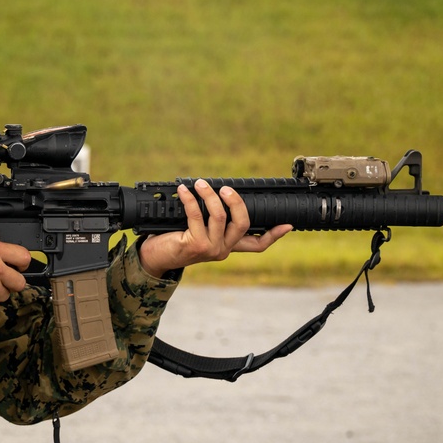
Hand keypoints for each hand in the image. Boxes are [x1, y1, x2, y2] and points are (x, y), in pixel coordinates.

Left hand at [138, 180, 292, 278]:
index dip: (274, 235)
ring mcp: (210, 249)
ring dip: (209, 196)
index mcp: (228, 247)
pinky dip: (190, 199)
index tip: (288, 224)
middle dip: (236, 202)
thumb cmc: (174, 241)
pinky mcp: (195, 245)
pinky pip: (197, 215)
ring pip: (219, 216)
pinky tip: (184, 191)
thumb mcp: (198, 231)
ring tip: (201, 184)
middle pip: (242, 223)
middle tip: (226, 189)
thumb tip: (219, 194)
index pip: (257, 245)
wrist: (154, 258)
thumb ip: (212, 221)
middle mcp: (223, 250)